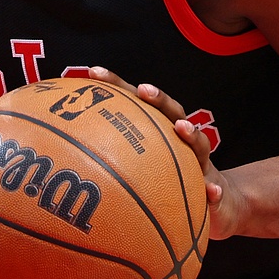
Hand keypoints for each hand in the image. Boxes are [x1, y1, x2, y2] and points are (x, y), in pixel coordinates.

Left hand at [87, 68, 242, 239]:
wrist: (218, 204)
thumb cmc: (168, 184)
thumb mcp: (139, 173)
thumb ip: (111, 163)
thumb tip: (59, 156)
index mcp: (159, 133)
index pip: (137, 103)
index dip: (117, 86)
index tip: (93, 73)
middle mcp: (182, 142)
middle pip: (172, 112)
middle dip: (159, 99)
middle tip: (144, 91)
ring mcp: (202, 164)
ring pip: (199, 145)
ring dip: (192, 135)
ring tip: (182, 128)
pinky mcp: (217, 189)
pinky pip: (217, 189)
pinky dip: (214, 190)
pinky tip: (211, 191)